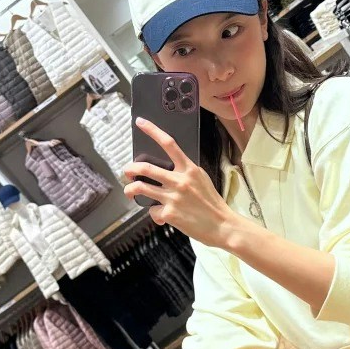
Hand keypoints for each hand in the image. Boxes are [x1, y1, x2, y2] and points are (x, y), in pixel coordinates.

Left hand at [123, 120, 237, 246]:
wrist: (222, 226)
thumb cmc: (212, 204)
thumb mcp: (202, 180)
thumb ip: (185, 173)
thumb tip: (166, 172)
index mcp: (189, 169)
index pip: (169, 144)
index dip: (152, 131)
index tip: (140, 122)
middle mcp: (179, 181)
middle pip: (146, 168)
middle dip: (131, 168)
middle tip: (127, 170)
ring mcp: (173, 197)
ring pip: (141, 188)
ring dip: (130, 189)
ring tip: (130, 191)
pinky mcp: (169, 214)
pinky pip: (152, 210)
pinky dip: (154, 214)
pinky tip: (162, 217)